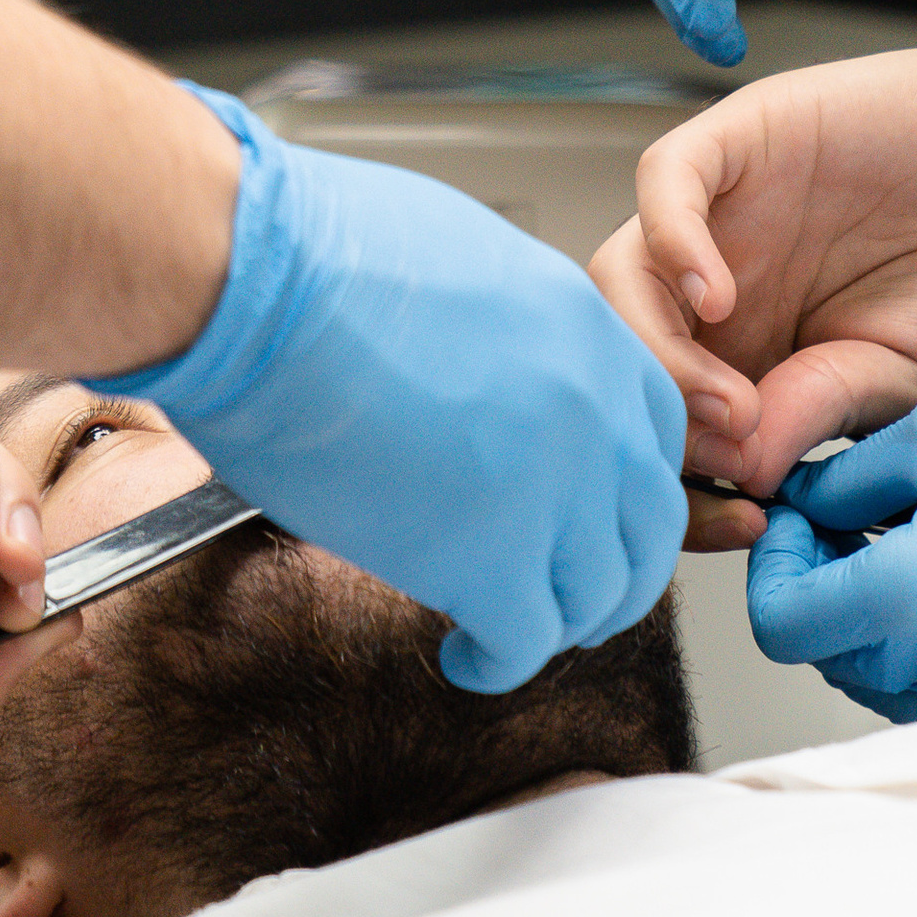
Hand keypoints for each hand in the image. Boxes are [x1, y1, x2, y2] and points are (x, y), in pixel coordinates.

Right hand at [108, 88, 688, 693]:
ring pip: (597, 594)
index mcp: (583, 327)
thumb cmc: (320, 254)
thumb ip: (509, 331)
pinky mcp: (490, 558)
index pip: (653, 431)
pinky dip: (496, 661)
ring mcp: (551, 488)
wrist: (264, 285)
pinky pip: (526, 642)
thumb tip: (496, 374)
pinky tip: (464, 655)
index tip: (591, 511)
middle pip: (649, 524)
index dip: (622, 482)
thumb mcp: (460, 260)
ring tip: (509, 631)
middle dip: (613, 570)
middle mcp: (591, 410)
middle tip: (572, 593)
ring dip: (557, 623)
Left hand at [590, 32, 916, 543]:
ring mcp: (722, 216)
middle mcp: (718, 289)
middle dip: (659, 422)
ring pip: (622, 276)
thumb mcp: (904, 382)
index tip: (738, 521)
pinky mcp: (741, 140)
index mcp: (747, 356)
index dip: (679, 482)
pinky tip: (719, 299)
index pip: (660, 422)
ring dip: (655, 350)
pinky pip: (666, 182)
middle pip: (619, 351)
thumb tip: (745, 474)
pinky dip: (672, 240)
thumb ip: (819, 412)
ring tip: (734, 401)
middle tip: (731, 457)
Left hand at [746, 309, 916, 718]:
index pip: (784, 625)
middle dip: (819, 583)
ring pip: (879, 676)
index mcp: (916, 603)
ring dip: (865, 614)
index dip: (775, 565)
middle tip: (842, 512)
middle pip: (829, 653)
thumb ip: (840, 482)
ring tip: (897, 532)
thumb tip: (795, 505)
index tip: (798, 516)